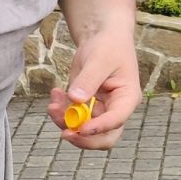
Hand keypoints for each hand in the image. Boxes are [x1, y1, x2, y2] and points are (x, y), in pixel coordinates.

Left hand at [46, 28, 140, 149]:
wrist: (101, 40)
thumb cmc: (108, 47)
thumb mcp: (99, 60)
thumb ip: (88, 80)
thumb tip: (76, 99)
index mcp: (127, 99)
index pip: (116, 120)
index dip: (99, 128)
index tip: (81, 129)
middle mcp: (114, 109)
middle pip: (103, 138)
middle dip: (83, 139)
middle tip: (64, 134)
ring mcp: (99, 110)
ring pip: (82, 130)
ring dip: (64, 121)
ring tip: (53, 103)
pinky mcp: (84, 107)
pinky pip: (70, 118)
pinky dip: (60, 111)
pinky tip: (55, 93)